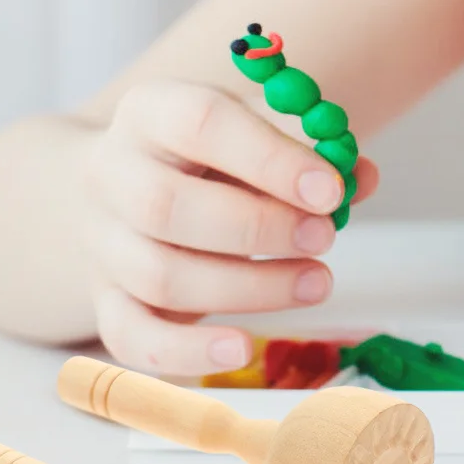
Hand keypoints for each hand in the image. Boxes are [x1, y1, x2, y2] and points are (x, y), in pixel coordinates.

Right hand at [79, 79, 378, 374]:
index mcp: (152, 112)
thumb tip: (361, 176)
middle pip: (166, 205)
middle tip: (326, 237)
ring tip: (318, 283)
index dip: (270, 158)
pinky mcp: (105, 300)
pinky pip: (132, 337)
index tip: (332, 191)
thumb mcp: (258, 130)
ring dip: (249, 288)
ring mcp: (102, 242)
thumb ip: (312, 150)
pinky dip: (187, 352)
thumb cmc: (214, 155)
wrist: (127, 188)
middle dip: (258, 228)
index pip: (200, 123)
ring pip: (159, 276)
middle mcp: (112, 173)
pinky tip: (243, 349)